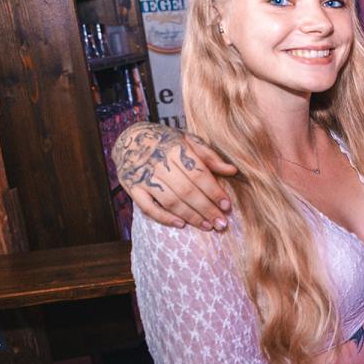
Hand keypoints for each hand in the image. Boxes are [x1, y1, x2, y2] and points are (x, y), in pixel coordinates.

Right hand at [113, 122, 237, 229]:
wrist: (130, 138)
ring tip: (207, 226)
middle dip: (206, 209)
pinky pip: (148, 207)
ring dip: (191, 216)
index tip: (227, 206)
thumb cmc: (166, 141)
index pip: (198, 174)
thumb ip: (210, 156)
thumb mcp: (189, 141)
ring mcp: (144, 177)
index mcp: (176, 150)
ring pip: (170, 201)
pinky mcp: (132, 188)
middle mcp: (159, 164)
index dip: (214, 191)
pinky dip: (164, 218)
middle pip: (186, 191)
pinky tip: (181, 224)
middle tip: (221, 224)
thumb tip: (233, 171)